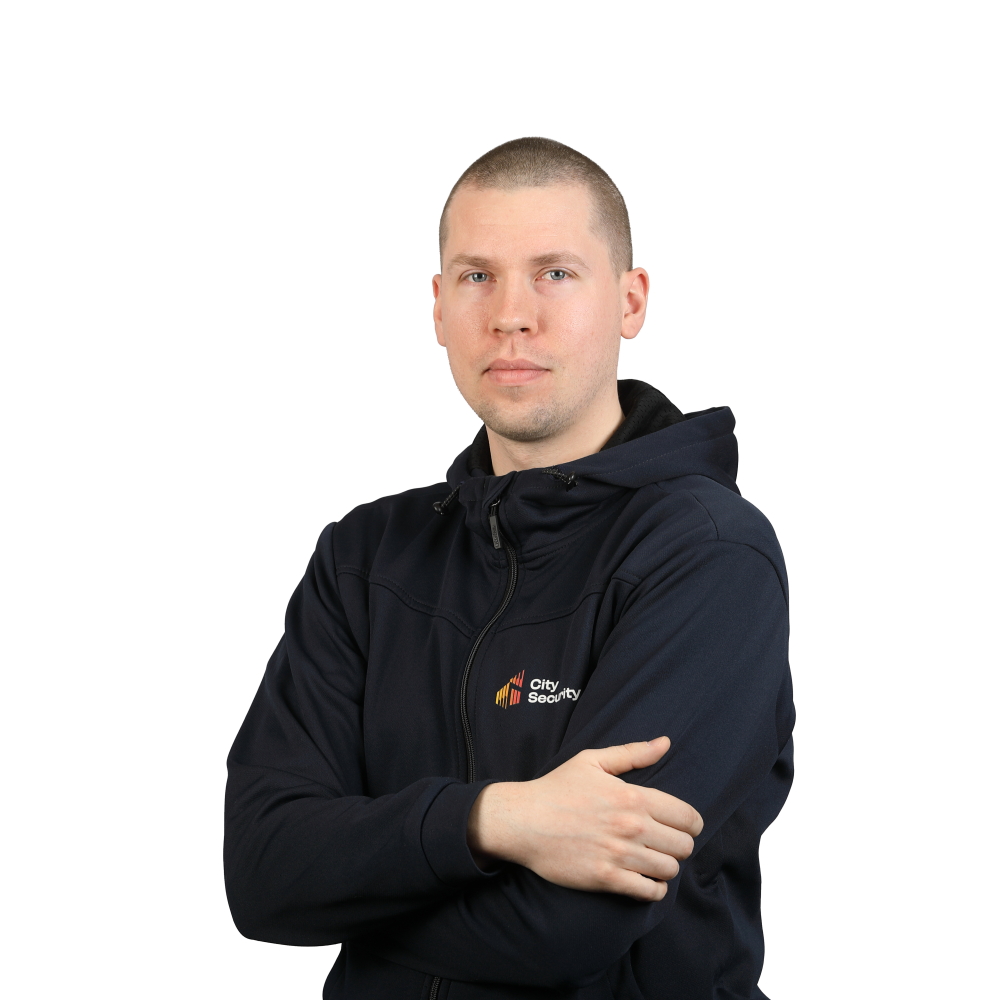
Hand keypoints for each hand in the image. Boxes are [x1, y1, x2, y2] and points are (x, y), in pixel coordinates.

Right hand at [467, 737, 702, 900]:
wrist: (523, 820)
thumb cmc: (557, 788)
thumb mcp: (592, 761)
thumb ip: (633, 753)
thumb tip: (665, 743)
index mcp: (633, 796)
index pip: (687, 817)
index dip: (692, 823)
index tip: (683, 826)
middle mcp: (632, 826)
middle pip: (684, 846)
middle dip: (679, 845)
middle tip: (665, 843)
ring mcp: (620, 854)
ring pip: (669, 870)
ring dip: (666, 866)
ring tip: (653, 860)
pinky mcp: (606, 878)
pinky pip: (649, 892)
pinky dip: (653, 888)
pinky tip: (644, 879)